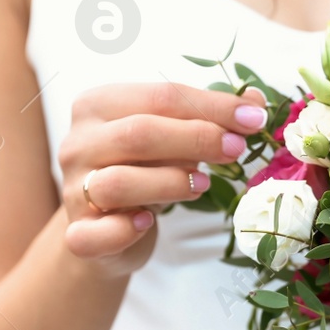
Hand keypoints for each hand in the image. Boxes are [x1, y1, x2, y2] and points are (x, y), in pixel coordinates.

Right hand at [56, 82, 266, 274]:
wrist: (106, 229)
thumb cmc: (143, 171)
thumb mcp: (173, 138)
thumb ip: (209, 117)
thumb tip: (256, 102)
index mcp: (98, 105)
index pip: (160, 96)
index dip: (212, 106)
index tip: (254, 118)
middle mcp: (78, 143)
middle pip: (138, 134)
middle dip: (196, 139)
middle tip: (235, 149)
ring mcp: (72, 189)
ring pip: (116, 182)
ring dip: (168, 183)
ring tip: (201, 185)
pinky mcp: (77, 234)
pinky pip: (95, 234)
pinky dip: (124, 229)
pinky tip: (148, 221)